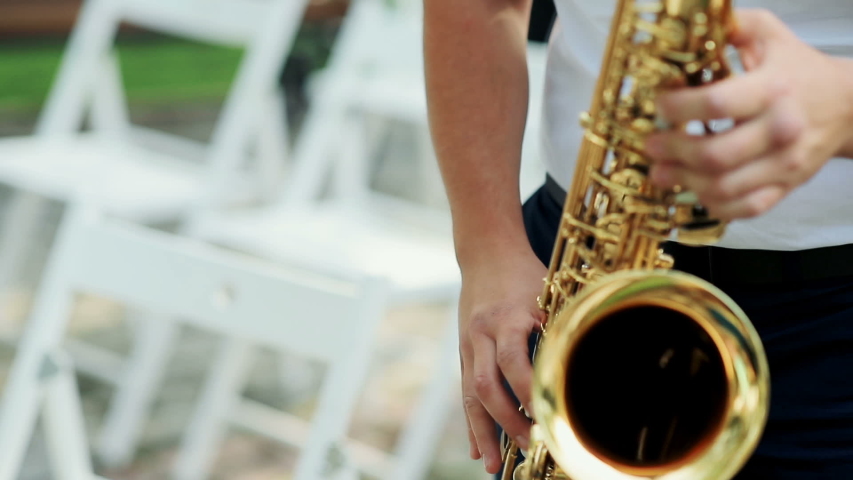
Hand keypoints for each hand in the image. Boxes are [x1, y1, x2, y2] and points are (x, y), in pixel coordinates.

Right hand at [458, 248, 545, 473]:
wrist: (485, 251)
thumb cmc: (525, 272)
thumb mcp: (547, 292)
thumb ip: (558, 327)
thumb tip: (581, 368)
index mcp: (508, 318)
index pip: (514, 361)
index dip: (527, 391)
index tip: (544, 415)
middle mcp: (483, 333)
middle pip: (486, 383)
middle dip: (506, 419)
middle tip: (529, 444)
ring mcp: (469, 344)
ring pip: (470, 394)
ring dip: (483, 431)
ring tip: (492, 465)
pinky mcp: (463, 352)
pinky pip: (464, 391)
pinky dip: (472, 422)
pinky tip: (477, 448)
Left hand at [644, 9, 852, 219]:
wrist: (846, 104)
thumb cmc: (798, 70)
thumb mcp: (768, 35)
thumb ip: (730, 25)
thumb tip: (689, 25)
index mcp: (773, 89)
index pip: (717, 104)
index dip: (679, 108)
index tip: (660, 105)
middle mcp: (780, 130)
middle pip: (715, 154)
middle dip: (673, 151)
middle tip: (651, 145)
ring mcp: (784, 164)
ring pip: (724, 187)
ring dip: (684, 182)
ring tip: (661, 172)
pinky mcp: (785, 187)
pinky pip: (745, 209)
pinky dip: (714, 205)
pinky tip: (694, 191)